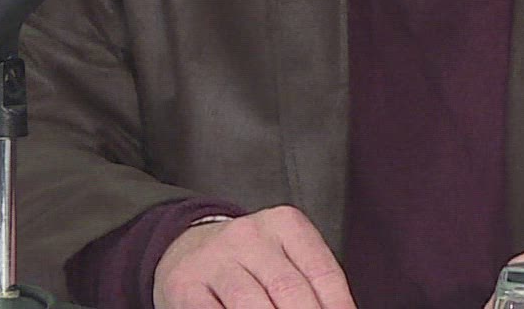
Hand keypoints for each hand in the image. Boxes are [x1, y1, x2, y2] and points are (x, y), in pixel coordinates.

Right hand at [154, 205, 356, 308]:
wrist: (186, 246)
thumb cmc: (250, 260)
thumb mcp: (285, 255)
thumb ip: (311, 283)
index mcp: (285, 224)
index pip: (323, 273)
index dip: (338, 306)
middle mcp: (250, 235)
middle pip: (290, 290)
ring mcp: (215, 259)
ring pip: (252, 305)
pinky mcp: (185, 285)